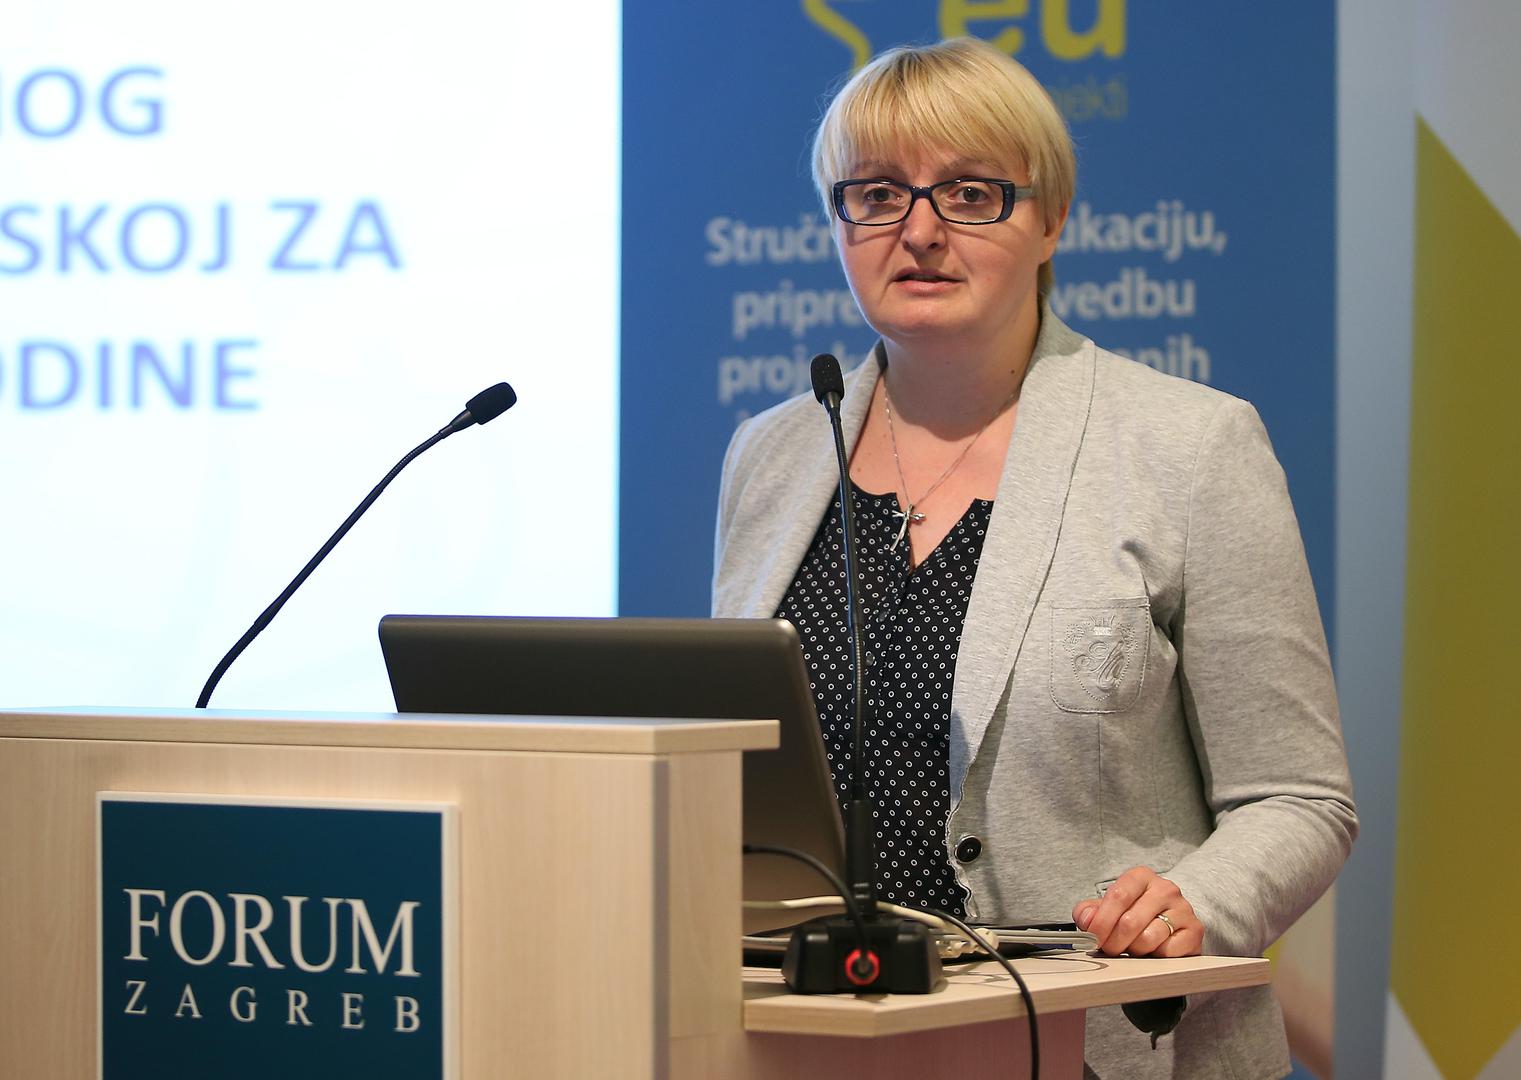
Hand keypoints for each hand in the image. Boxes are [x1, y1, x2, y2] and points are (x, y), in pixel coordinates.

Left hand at [1071, 866, 1203, 957]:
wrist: (1173, 917)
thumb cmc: (1137, 911)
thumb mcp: (1111, 905)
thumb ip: (1091, 911)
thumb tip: (1086, 920)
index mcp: (1141, 876)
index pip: (1118, 895)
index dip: (1102, 921)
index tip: (1092, 937)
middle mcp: (1165, 889)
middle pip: (1130, 921)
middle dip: (1113, 942)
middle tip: (1108, 949)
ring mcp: (1183, 909)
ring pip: (1148, 938)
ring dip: (1133, 950)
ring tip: (1131, 947)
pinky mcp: (1194, 931)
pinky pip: (1167, 951)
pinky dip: (1154, 956)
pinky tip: (1152, 950)